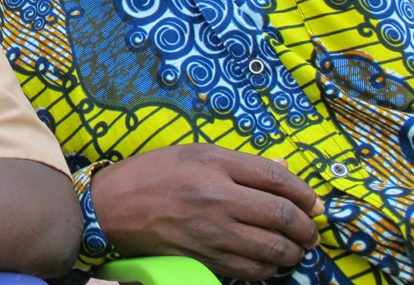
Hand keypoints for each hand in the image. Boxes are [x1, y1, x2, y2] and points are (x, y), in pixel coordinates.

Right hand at [90, 144, 321, 280]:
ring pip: (273, 249)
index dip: (304, 192)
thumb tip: (284, 173)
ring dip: (294, 251)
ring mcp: (211, 232)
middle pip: (282, 215)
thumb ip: (239, 164)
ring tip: (296, 248)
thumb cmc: (151, 174)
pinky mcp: (205, 259)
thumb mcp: (192, 153)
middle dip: (307, 227)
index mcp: (213, 164)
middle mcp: (216, 197)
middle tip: (311, 230)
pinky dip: (270, 269)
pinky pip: (252, 271)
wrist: (111, 207)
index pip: (276, 178)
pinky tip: (270, 261)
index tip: (313, 202)